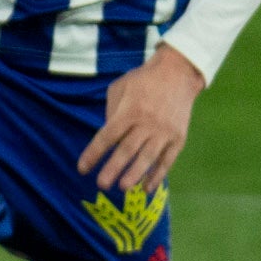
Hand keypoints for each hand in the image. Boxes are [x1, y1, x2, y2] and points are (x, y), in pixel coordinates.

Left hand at [77, 44, 205, 195]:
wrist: (178, 72)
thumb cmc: (143, 80)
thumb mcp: (120, 87)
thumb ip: (111, 112)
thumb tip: (108, 140)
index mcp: (129, 110)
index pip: (107, 136)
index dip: (94, 153)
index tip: (83, 169)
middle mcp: (147, 122)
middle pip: (127, 150)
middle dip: (113, 168)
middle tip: (101, 185)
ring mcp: (164, 131)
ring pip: (148, 157)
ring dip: (135, 174)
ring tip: (123, 187)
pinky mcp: (178, 137)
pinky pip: (167, 160)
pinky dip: (158, 175)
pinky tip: (146, 188)